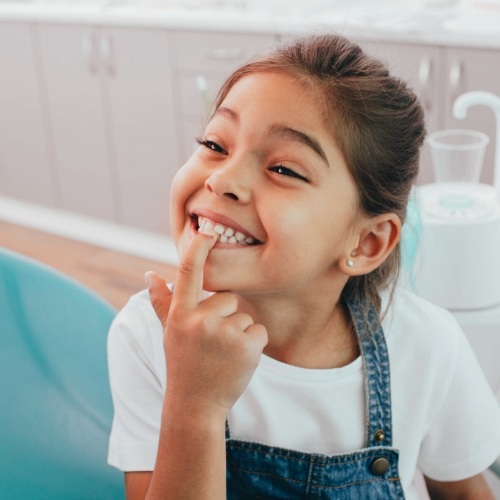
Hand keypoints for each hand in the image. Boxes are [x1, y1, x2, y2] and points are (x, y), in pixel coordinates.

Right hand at [146, 233, 267, 419]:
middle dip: (225, 316)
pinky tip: (237, 361)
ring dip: (239, 333)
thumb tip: (150, 274)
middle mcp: (200, 320)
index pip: (188, 272)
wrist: (196, 405)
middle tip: (213, 343)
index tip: (207, 230)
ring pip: (244, 316)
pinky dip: (253, 344)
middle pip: (228, 297)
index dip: (198, 248)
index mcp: (180, 314)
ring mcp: (224, 333)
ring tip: (223, 355)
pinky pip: (259, 330)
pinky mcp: (247, 346)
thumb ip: (161, 302)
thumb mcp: (169, 333)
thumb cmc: (183, 364)